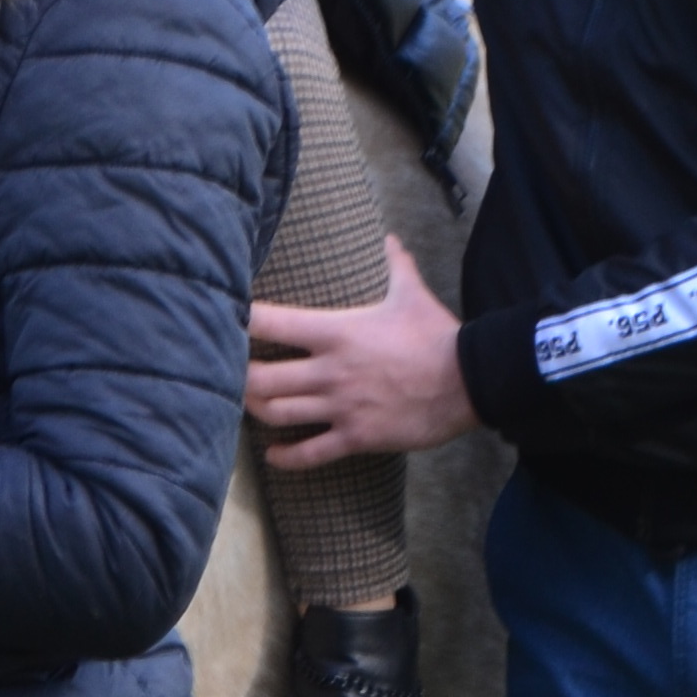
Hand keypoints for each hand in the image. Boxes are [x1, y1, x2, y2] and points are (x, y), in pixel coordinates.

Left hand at [244, 231, 475, 462]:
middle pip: (259, 378)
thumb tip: (391, 239)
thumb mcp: (412, 295)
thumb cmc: (437, 336)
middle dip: (238, 377)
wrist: (468, 380)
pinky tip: (274, 454)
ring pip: (277, 414)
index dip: (241, 321)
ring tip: (251, 407)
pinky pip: (310, 453)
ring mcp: (340, 406)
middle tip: (232, 374)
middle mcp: (329, 370)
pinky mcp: (356, 437)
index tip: (228, 318)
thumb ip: (395, 266)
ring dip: (257, 412)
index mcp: (335, 332)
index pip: (271, 322)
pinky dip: (286, 457)